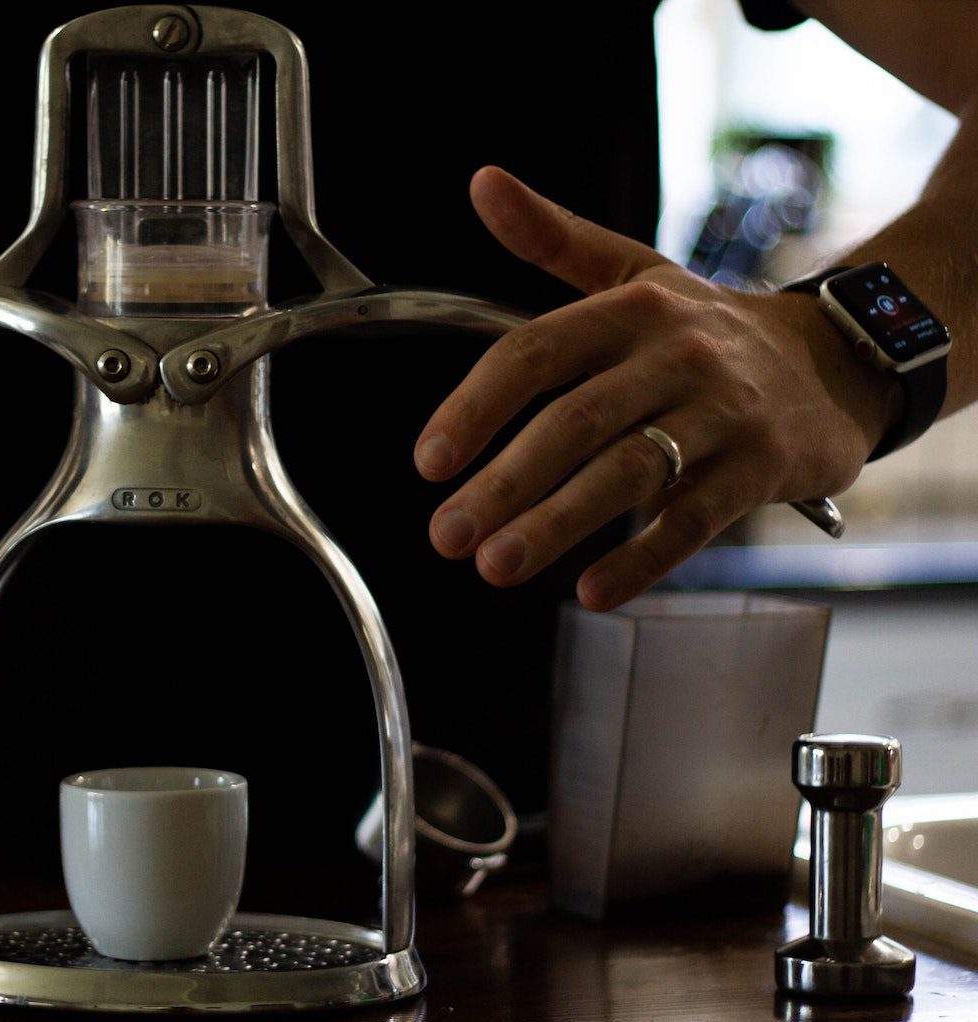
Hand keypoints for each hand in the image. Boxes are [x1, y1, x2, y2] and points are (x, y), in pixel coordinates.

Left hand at [414, 168, 896, 610]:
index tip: (429, 462)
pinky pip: (694, 519)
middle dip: (503, 482)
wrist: (838, 359)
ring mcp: (723, 412)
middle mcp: (676, 355)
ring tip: (495, 564)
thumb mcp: (635, 273)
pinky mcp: (762, 467)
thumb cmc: (708, 328)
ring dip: (556, 524)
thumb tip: (483, 182)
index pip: (536, 353)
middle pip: (575, 422)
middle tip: (446, 534)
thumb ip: (552, 238)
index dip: (476, 407)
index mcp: (630, 308)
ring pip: (629, 472)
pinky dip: (642, 557)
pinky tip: (592, 592)